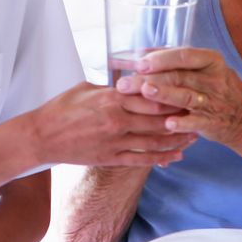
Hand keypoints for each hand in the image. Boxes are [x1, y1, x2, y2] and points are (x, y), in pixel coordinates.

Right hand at [29, 81, 197, 166]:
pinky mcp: (110, 158)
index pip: (150, 97)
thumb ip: (112, 88)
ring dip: (177, 139)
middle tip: (200, 114)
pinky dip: (160, 158)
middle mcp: (116, 120)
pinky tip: (175, 156)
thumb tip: (130, 83)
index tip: (187, 93)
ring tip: (194, 136)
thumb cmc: (61, 109)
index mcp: (111, 98)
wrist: (42, 137)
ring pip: (154, 141)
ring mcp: (114, 141)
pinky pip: (141, 159)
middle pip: (158, 119)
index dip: (172, 96)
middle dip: (181, 118)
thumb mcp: (87, 88)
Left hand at [116, 48, 241, 145]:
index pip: (183, 55)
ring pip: (186, 96)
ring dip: (164, 94)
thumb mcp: (205, 69)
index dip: (160, 58)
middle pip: (178, 76)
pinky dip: (182, 123)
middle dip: (149, 79)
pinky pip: (196, 122)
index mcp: (210, 61)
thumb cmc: (216, 89)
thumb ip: (176, 61)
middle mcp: (213, 79)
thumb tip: (141, 53)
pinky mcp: (213, 122)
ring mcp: (214, 101)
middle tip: (125, 84)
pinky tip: (167, 124)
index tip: (138, 63)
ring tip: (145, 92)